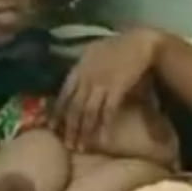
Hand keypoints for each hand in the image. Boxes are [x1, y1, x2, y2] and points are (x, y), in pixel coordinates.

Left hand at [51, 27, 162, 150]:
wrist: (140, 42)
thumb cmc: (118, 47)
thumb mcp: (93, 52)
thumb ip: (82, 68)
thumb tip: (75, 83)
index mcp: (78, 68)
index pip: (63, 94)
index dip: (57, 112)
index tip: (51, 127)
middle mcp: (86, 78)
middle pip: (73, 107)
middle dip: (69, 128)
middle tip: (66, 144)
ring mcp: (100, 84)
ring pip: (87, 112)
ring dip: (83, 132)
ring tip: (80, 147)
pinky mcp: (116, 89)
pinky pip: (107, 112)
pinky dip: (104, 127)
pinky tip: (102, 140)